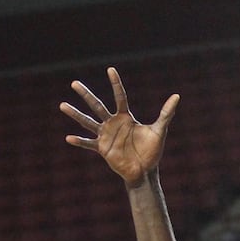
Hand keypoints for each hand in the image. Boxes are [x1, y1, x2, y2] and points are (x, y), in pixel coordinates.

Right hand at [60, 66, 178, 186]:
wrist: (145, 171)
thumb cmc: (152, 151)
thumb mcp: (160, 130)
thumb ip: (166, 113)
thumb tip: (177, 96)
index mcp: (126, 117)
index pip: (119, 96)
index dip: (115, 83)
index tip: (110, 69)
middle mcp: (113, 124)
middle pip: (97, 106)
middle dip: (86, 95)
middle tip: (74, 83)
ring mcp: (106, 136)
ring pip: (88, 122)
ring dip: (75, 114)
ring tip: (62, 105)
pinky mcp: (103, 149)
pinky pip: (89, 143)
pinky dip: (79, 141)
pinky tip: (68, 137)